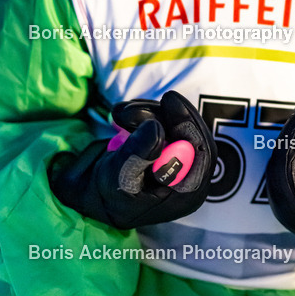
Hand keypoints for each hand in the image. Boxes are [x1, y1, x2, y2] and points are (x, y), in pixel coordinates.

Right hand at [48, 91, 216, 229]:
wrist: (92, 190)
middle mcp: (188, 177)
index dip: (189, 126)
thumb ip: (138, 155)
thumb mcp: (117, 177)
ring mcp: (179, 160)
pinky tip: (122, 116)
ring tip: (119, 114)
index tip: (169, 101)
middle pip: (192, 135)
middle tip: (142, 104)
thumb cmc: (106, 193)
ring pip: (177, 123)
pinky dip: (146, 113)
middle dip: (166, 115)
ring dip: (149, 112)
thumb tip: (156, 128)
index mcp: (185, 194)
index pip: (202, 156)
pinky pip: (166, 120)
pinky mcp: (167, 144)